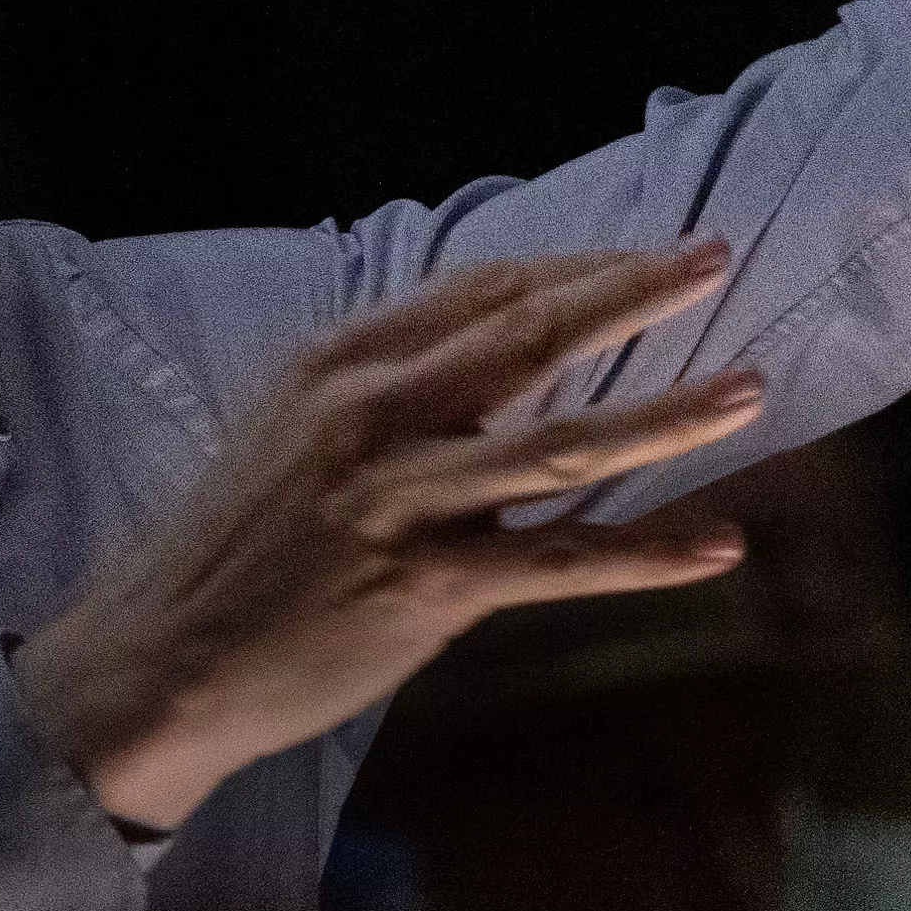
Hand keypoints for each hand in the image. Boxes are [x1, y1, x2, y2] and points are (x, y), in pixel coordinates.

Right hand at [15, 242, 769, 833]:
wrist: (159, 660)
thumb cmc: (235, 549)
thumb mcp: (292, 431)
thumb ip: (391, 391)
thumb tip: (496, 363)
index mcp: (338, 364)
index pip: (481, 288)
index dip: (576, 265)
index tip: (650, 250)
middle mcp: (372, 417)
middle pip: (530, 335)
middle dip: (634, 293)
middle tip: (718, 257)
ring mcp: (402, 503)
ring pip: (564, 446)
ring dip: (670, 414)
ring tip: (750, 388)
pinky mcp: (427, 589)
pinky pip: (562, 563)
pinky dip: (648, 555)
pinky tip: (720, 544)